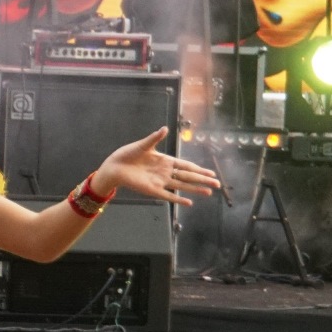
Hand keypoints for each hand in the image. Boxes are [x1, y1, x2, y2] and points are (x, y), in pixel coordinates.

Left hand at [92, 128, 220, 206]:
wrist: (114, 166)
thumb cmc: (127, 154)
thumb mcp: (142, 145)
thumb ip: (154, 138)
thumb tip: (164, 128)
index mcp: (165, 160)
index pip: (186, 165)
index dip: (199, 169)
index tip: (211, 172)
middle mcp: (165, 172)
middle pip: (188, 176)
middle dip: (203, 180)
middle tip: (218, 184)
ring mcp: (160, 181)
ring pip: (182, 186)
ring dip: (196, 190)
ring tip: (209, 192)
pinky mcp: (153, 190)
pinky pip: (168, 196)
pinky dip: (178, 199)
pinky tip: (189, 203)